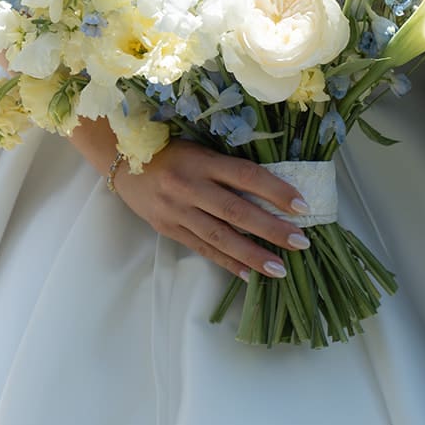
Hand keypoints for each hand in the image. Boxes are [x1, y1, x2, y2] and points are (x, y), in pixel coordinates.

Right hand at [113, 139, 312, 279]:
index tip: (303, 206)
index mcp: (202, 161)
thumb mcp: (201, 149)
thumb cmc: (171, 151)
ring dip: (253, 255)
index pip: (246, 176)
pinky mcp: (169, 229)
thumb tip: (273, 191)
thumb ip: (229, 168)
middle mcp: (190, 187)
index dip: (276, 191)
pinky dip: (228, 263)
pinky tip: (249, 275)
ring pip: (221, 237)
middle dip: (271, 229)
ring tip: (280, 268)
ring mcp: (177, 211)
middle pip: (236, 211)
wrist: (121, 160)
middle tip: (301, 242)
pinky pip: (203, 249)